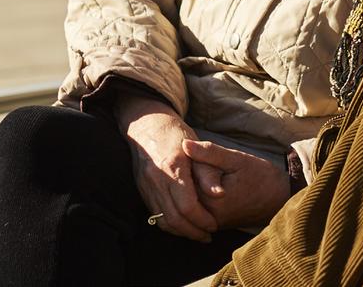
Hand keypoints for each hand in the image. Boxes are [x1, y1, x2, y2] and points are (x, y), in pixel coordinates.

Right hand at [113, 94, 217, 241]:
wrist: (148, 126)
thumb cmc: (177, 135)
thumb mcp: (197, 147)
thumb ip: (207, 172)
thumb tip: (220, 194)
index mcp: (173, 167)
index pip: (187, 205)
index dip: (202, 219)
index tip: (214, 225)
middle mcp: (157, 179)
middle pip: (174, 218)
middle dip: (193, 232)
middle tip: (208, 235)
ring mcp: (147, 186)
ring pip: (163, 220)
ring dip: (181, 232)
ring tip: (198, 234)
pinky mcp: (142, 191)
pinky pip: (156, 215)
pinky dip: (170, 224)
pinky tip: (182, 225)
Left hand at [182, 138, 289, 228]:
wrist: (281, 199)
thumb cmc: (261, 176)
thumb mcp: (237, 159)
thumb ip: (210, 153)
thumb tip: (184, 144)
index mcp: (211, 201)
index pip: (188, 175)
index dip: (198, 159)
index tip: (215, 156)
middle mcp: (208, 216)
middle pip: (188, 188)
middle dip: (198, 171)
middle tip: (220, 165)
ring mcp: (212, 222)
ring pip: (194, 197)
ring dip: (201, 182)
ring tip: (221, 173)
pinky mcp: (216, 223)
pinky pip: (201, 205)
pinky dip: (205, 191)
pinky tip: (219, 182)